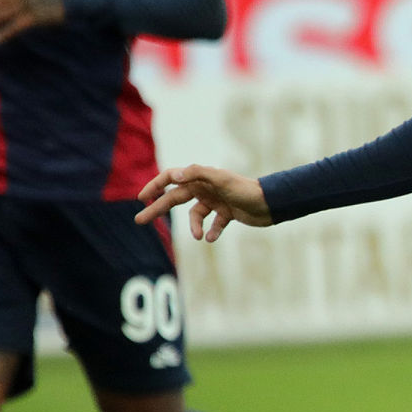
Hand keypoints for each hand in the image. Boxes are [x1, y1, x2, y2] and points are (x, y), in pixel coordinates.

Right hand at [135, 165, 272, 241]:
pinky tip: (213, 238)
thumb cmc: (246, 189)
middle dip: (157, 209)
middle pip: (175, 198)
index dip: (154, 186)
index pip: (170, 178)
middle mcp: (205, 188)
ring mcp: (215, 201)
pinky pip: (214, 225)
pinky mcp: (227, 214)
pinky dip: (212, 232)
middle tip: (140, 220)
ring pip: (194, 215)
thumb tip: (175, 175)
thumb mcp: (222, 179)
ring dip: (194, 226)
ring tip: (198, 236)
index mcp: (200, 178)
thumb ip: (198, 173)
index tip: (141, 198)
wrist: (272, 203)